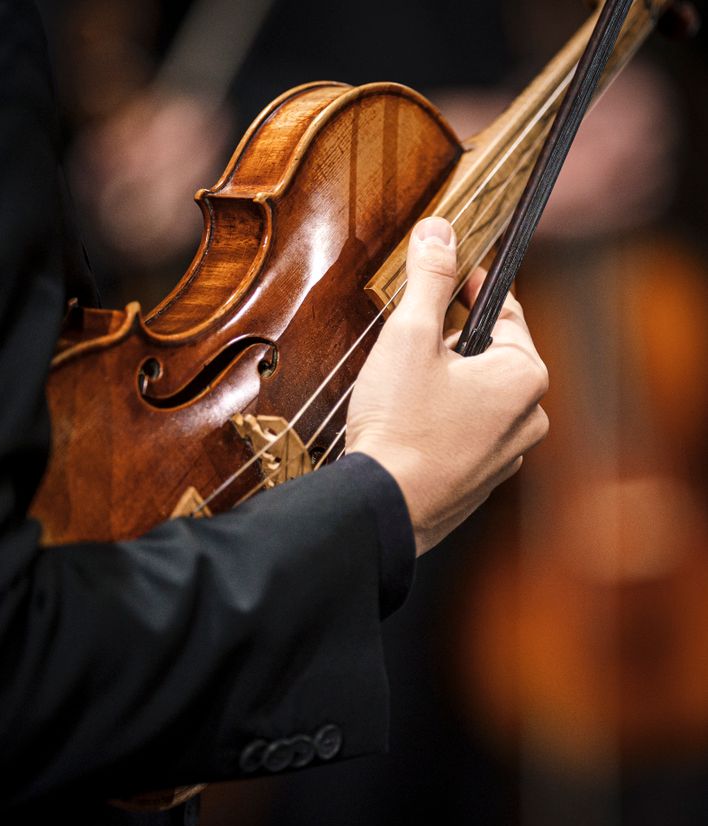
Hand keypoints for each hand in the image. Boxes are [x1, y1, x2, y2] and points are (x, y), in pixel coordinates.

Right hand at [346, 217, 548, 554]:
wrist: (382, 508)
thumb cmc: (400, 425)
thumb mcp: (409, 337)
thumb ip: (429, 280)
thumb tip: (440, 230)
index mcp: (524, 376)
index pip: (506, 310)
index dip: (474, 286)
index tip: (451, 270)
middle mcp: (528, 418)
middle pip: (492, 356)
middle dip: (454, 339)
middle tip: (413, 334)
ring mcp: (506, 456)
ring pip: (479, 397)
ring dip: (449, 382)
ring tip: (405, 384)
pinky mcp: (479, 482)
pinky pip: (467, 433)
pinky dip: (444, 420)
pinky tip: (409, 423)